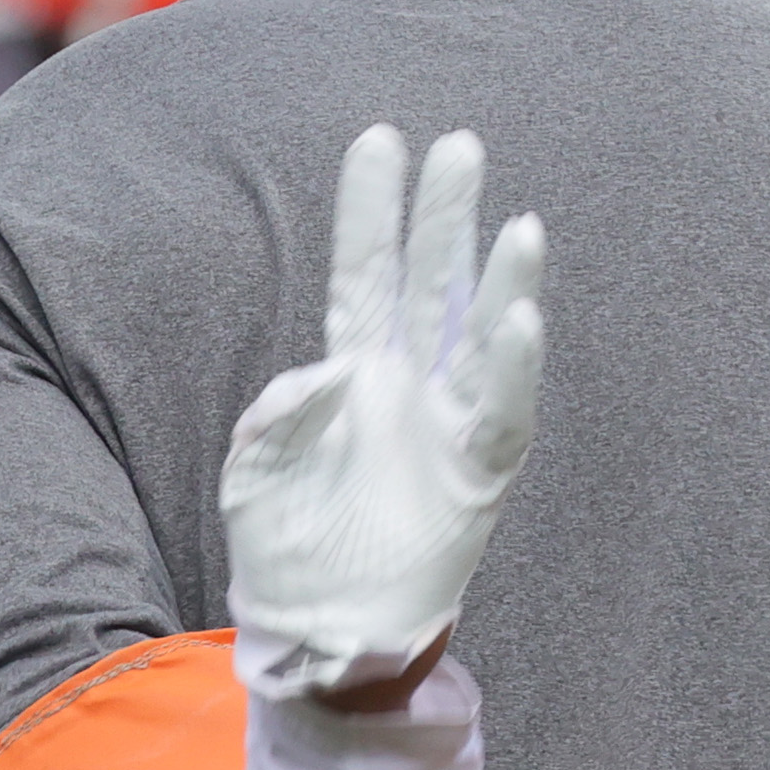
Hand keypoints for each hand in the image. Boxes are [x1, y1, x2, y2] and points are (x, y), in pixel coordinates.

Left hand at [222, 124, 545, 699]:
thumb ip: (274, 421)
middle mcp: (407, 384)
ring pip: (479, 336)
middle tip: (458, 146)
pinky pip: (501, 411)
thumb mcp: (251, 478)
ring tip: (518, 224)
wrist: (320, 630)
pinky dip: (511, 366)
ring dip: (499, 281)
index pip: (363, 274)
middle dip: (443, 217)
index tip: (378, 139)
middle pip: (430, 282)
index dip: (370, 210)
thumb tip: (319, 377)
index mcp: (351, 373)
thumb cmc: (284, 548)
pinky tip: (517, 318)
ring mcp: (447, 424)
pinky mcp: (476, 474)